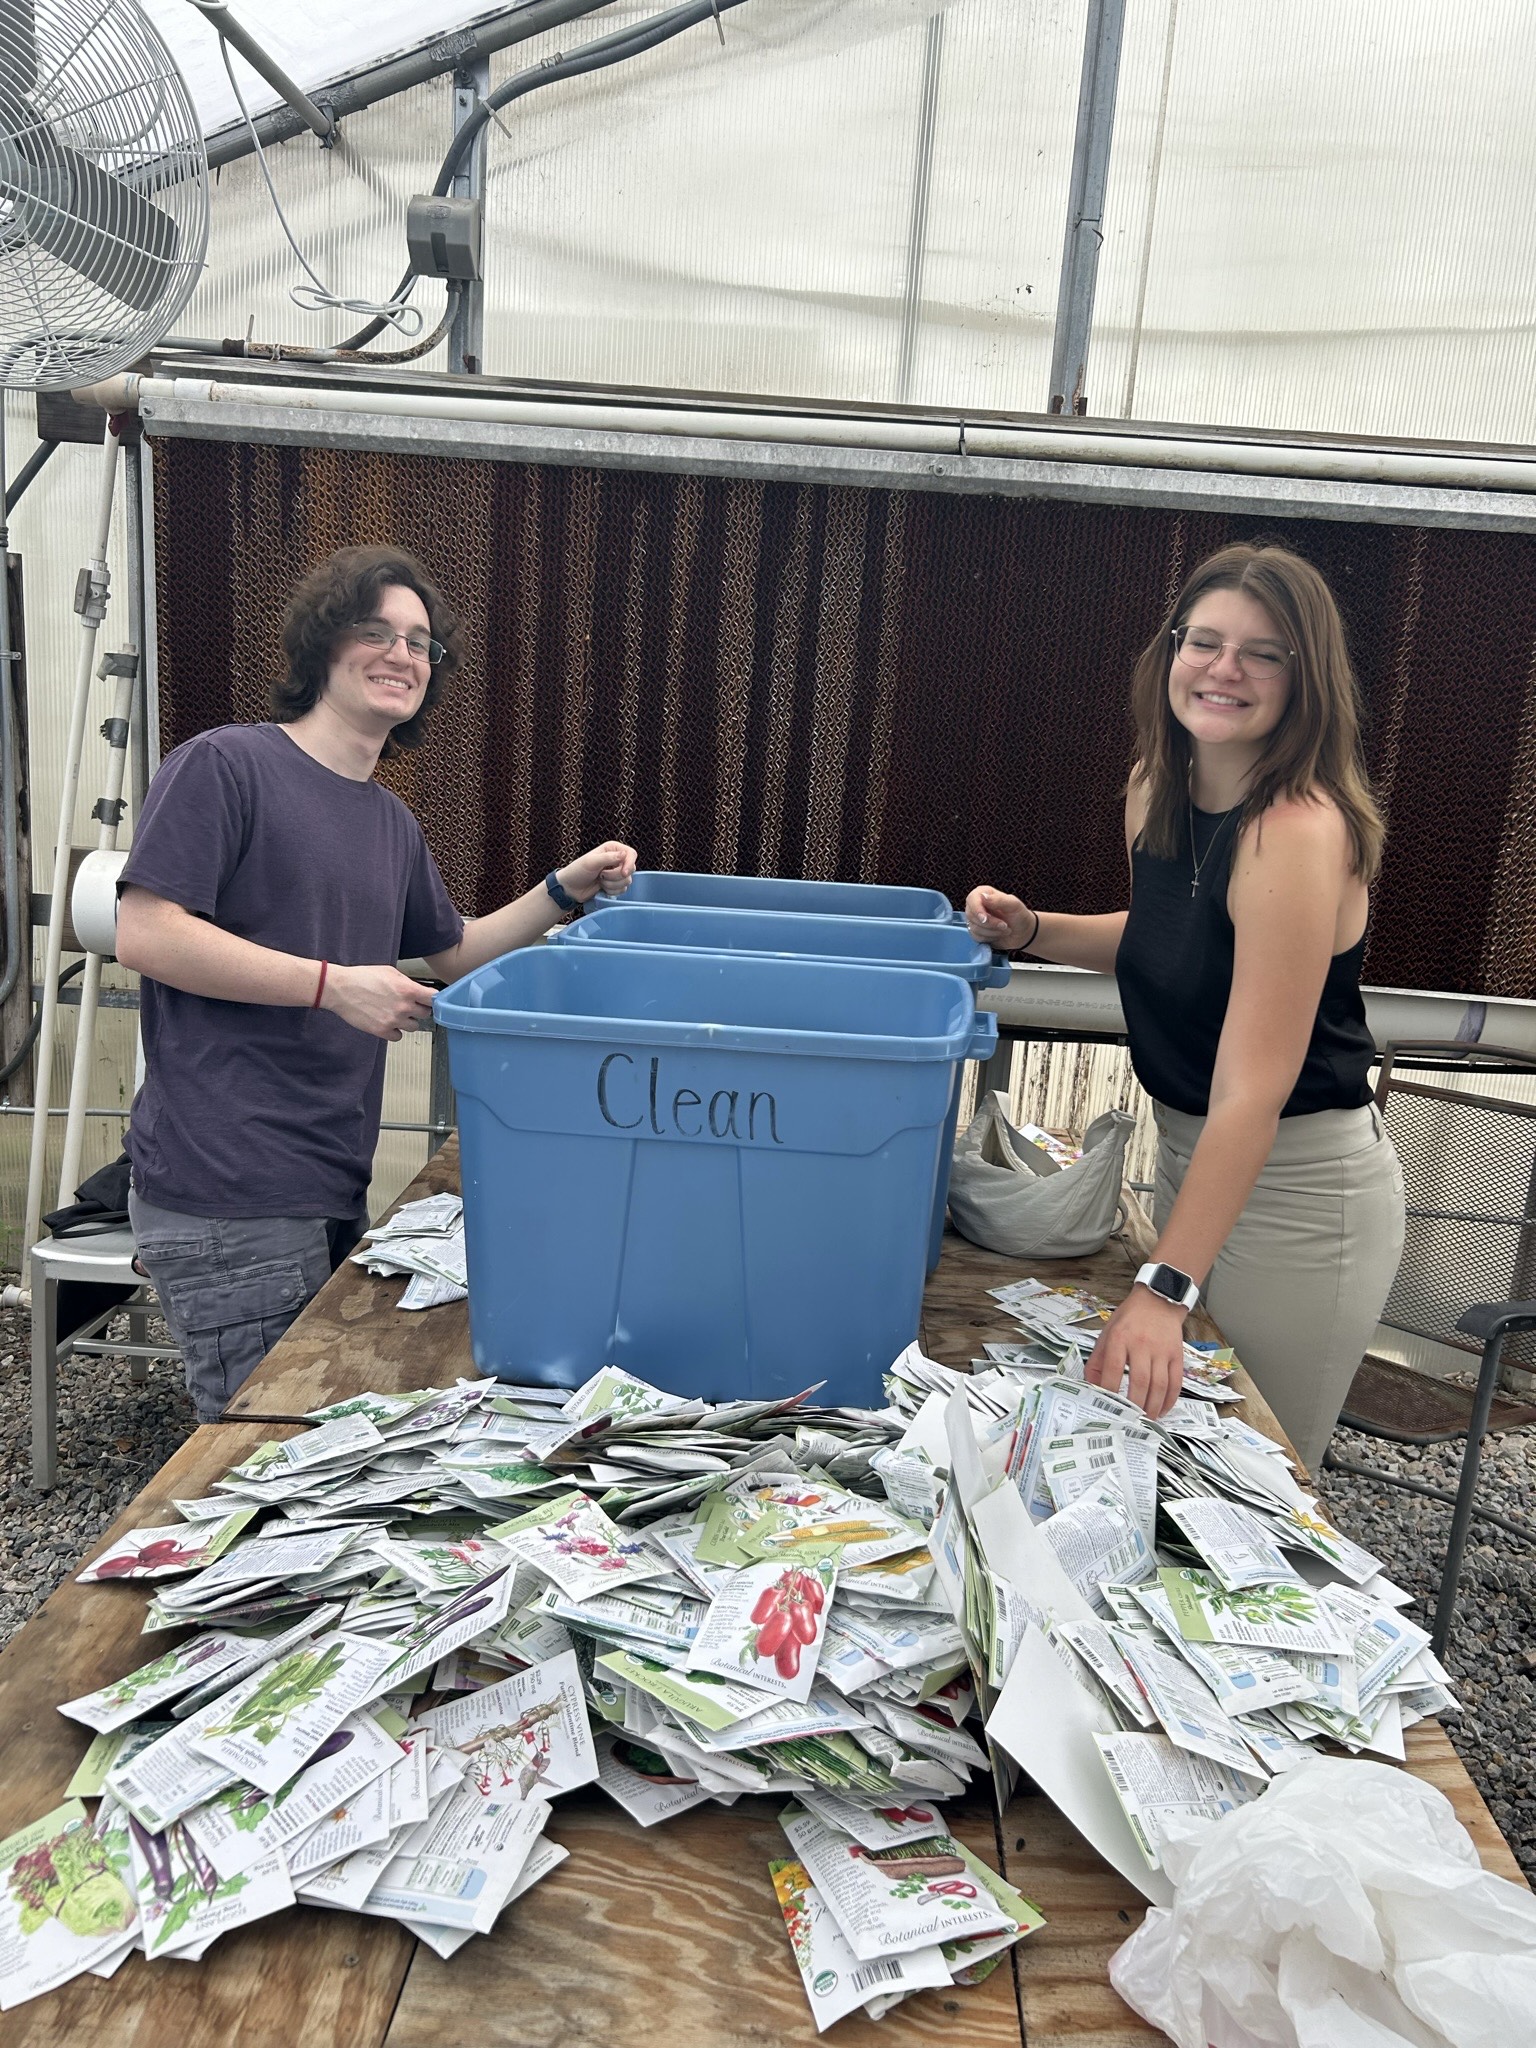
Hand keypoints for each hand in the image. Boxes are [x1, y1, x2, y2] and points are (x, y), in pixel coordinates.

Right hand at [321, 964, 435, 1040]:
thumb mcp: (390, 972)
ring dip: (407, 1021)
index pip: (434, 999)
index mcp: (408, 990)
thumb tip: (419, 990)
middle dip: (418, 1009)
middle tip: (408, 1005)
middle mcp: (404, 1007)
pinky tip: (387, 1022)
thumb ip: (407, 982)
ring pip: (414, 1027)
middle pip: (425, 1014)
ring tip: (395, 1013)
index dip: (433, 999)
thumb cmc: (362, 978)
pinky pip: (398, 1036)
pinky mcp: (382, 1031)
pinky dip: (395, 1031)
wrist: (340, 989)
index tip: (430, 1000)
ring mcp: (393, 1021)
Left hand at [558, 840, 637, 902]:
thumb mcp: (591, 862)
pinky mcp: (615, 885)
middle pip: (631, 869)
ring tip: (599, 880)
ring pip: (627, 881)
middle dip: (616, 876)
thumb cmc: (577, 871)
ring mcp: (616, 873)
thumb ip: (608, 858)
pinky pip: (622, 890)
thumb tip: (625, 854)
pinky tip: (601, 887)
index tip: (624, 873)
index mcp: (612, 849)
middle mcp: (616, 860)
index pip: (631, 854)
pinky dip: (611, 890)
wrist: (570, 888)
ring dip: (612, 884)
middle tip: (601, 875)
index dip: (630, 863)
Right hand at [965, 885, 1034, 950]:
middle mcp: (977, 905)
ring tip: (1005, 929)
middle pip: (972, 915)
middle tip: (1004, 925)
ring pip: (974, 928)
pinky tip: (998, 934)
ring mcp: (975, 919)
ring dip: (992, 931)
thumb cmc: (1019, 916)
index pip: (972, 899)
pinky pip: (976, 937)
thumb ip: (999, 900)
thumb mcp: (1014, 905)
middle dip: (990, 923)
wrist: (1022, 933)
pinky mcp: (976, 931)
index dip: (977, 910)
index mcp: (984, 893)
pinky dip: (989, 937)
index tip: (985, 919)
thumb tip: (982, 896)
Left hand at [1084, 1286, 1185, 1418]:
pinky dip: (1170, 1399)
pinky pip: (1176, 1381)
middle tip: (1130, 1420)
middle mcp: (1142, 1344)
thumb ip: (1097, 1360)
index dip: (1110, 1390)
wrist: (1158, 1301)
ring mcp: (1162, 1350)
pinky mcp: (1177, 1354)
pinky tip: (1162, 1409)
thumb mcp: (1107, 1333)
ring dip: (1153, 1406)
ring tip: (1146, 1420)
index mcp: (1120, 1338)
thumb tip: (1091, 1387)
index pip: (1114, 1368)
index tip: (1108, 1406)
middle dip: (1135, 1404)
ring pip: (1160, 1384)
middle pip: (1140, 1380)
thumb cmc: (1129, 1319)